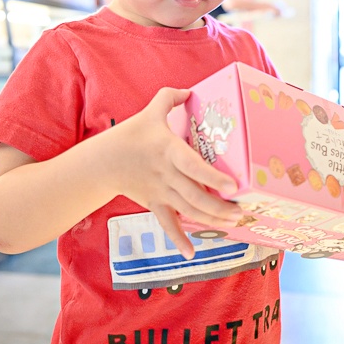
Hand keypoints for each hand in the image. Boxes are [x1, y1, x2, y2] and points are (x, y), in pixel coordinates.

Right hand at [103, 87, 242, 258]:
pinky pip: (167, 224)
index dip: (213, 177)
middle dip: (220, 208)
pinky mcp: (154, 203)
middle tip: (241, 213)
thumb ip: (170, 98)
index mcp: (168, 150)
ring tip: (233, 224)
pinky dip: (178, 240)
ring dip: (211, 220)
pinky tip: (191, 253)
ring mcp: (160, 192)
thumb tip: (190, 90)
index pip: (193, 166)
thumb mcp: (150, 111)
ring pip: (188, 211)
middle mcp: (166, 174)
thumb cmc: (130, 134)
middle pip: (195, 195)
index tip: (234, 186)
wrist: (102, 162)